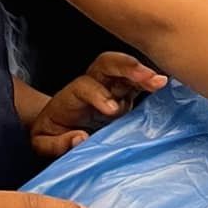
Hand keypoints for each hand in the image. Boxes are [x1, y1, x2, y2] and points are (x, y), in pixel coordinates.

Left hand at [30, 52, 167, 158]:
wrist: (58, 128)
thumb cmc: (51, 134)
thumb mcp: (43, 143)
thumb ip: (56, 143)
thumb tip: (80, 138)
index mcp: (71, 96)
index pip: (85, 86)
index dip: (98, 95)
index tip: (110, 111)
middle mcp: (93, 85)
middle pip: (107, 64)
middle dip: (126, 67)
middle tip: (145, 77)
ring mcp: (111, 88)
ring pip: (125, 69)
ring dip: (143, 73)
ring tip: (160, 81)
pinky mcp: (126, 97)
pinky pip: (139, 84)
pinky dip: (151, 82)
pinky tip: (165, 86)